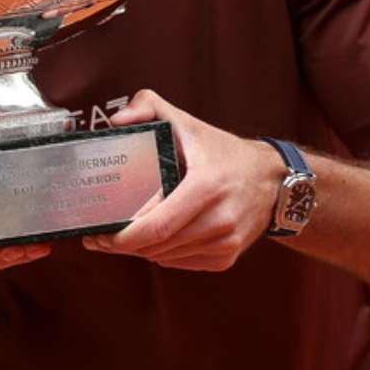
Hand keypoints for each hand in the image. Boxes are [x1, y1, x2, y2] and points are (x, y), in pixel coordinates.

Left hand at [81, 89, 279, 270]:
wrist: (272, 179)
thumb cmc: (223, 152)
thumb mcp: (187, 122)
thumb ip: (148, 107)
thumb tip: (118, 120)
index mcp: (206, 186)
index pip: (157, 227)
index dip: (122, 237)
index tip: (97, 234)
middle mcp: (220, 219)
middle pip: (157, 246)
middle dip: (123, 245)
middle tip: (100, 236)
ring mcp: (226, 242)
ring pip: (166, 257)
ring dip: (141, 250)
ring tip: (123, 235)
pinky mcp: (227, 257)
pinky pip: (181, 263)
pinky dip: (163, 254)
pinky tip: (155, 239)